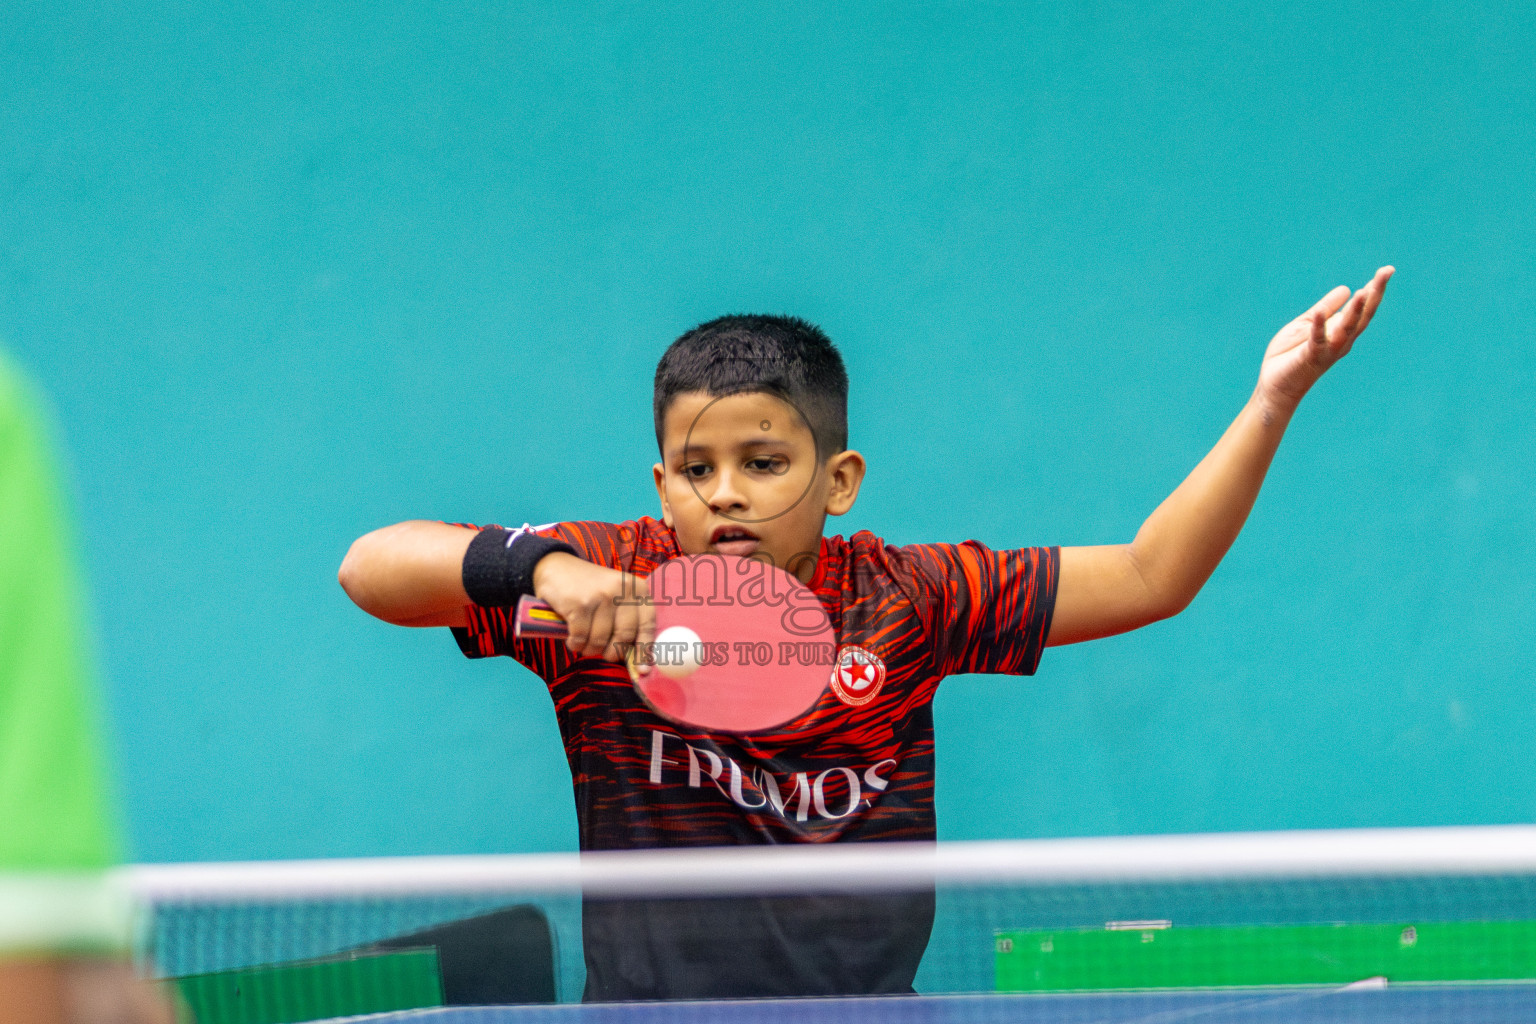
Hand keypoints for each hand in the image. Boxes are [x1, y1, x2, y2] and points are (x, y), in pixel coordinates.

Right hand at [531, 552, 654, 665]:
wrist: (556, 566)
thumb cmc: (590, 588)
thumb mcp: (616, 596)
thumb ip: (627, 620)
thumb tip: (637, 660)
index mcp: (637, 589)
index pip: (648, 625)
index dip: (644, 651)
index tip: (642, 671)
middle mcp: (622, 590)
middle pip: (623, 637)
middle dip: (612, 652)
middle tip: (603, 653)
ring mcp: (601, 596)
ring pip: (600, 640)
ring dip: (589, 648)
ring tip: (584, 641)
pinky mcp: (579, 604)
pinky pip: (580, 638)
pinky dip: (575, 644)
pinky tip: (572, 637)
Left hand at [1254, 266, 1393, 419]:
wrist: (1276, 386)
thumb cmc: (1290, 355)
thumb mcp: (1307, 323)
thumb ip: (1325, 308)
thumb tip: (1346, 289)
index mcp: (1341, 331)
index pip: (1363, 309)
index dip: (1375, 290)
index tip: (1388, 270)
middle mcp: (1340, 341)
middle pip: (1362, 316)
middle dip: (1374, 294)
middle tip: (1385, 273)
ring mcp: (1327, 350)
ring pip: (1346, 329)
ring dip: (1355, 311)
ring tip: (1363, 291)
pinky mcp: (1309, 358)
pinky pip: (1316, 341)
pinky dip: (1318, 327)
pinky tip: (1319, 313)